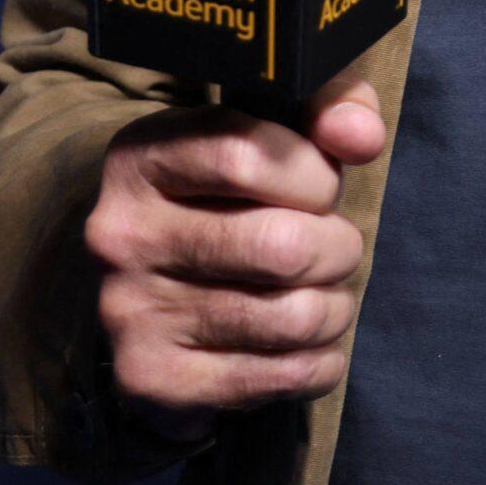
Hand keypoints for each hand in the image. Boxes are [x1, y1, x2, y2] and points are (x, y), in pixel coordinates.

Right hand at [85, 73, 388, 441]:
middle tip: (337, 248)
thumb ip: (329, 104)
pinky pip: (278, 378)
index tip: (324, 186)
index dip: (314, 174)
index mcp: (142, 156)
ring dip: (334, 310)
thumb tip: (362, 136)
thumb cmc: (232, 196)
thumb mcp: (270, 127)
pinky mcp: (152, 380)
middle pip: (279, 245)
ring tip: (327, 297)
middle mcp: (123, 233)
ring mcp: (130, 312)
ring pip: (288, 318)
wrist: (149, 297)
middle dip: (338, 248)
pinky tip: (311, 347)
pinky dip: (319, 364)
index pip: (247, 154)